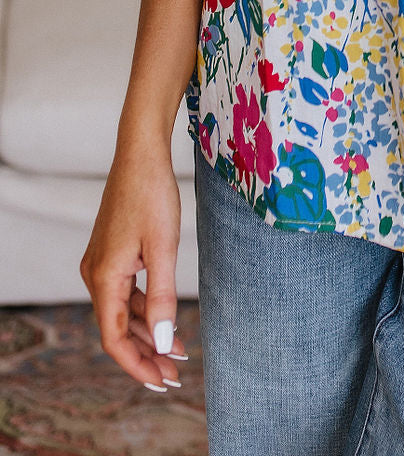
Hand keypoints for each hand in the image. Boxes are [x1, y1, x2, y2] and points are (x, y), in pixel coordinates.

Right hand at [79, 142, 188, 390]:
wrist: (141, 154)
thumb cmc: (152, 194)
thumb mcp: (164, 247)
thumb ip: (162, 297)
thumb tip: (162, 341)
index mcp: (104, 277)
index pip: (114, 338)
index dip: (137, 364)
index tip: (161, 381)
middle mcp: (95, 274)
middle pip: (117, 328)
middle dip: (146, 353)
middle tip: (176, 373)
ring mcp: (101, 263)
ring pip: (122, 311)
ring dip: (147, 333)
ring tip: (177, 352)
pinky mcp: (111, 253)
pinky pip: (125, 292)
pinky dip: (144, 309)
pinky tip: (164, 320)